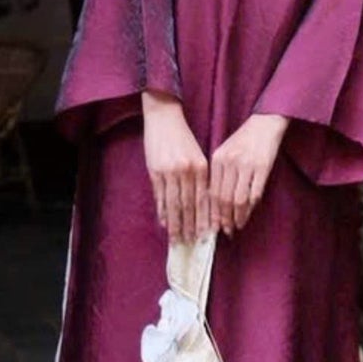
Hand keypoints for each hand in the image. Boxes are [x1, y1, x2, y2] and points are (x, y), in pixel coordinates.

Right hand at [142, 91, 209, 243]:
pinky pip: (160, 196)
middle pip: (190, 205)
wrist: (164, 118)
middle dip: (190, 226)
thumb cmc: (182, 138)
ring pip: (174, 204)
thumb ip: (200, 177)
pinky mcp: (155, 171)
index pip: (204, 199)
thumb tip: (200, 203)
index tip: (207, 234)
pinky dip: (162, 211)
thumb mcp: (197, 155)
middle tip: (191, 243)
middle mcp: (187, 171)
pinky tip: (164, 222)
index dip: (205, 218)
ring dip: (176, 223)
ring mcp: (170, 172)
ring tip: (177, 238)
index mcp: (201, 167)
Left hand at [210, 113, 287, 234]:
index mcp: (218, 159)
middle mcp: (230, 163)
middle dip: (224, 218)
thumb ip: (219, 174)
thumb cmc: (244, 139)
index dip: (212, 211)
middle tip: (225, 230)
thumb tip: (215, 202)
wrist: (265, 124)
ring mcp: (247, 165)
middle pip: (224, 198)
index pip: (212, 192)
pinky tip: (248, 214)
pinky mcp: (263, 167)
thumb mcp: (225, 152)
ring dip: (237, 216)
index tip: (213, 224)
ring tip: (236, 226)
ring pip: (239, 199)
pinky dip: (251, 208)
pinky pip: (255, 193)